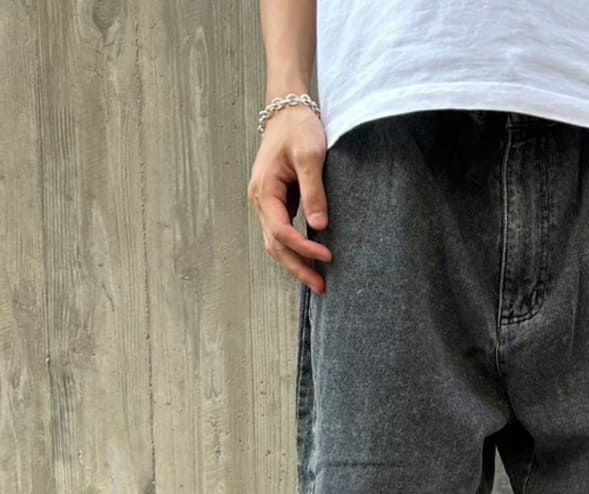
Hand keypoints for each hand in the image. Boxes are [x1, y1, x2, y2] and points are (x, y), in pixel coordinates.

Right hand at [247, 107, 332, 294]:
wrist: (288, 110)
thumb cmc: (298, 129)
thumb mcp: (309, 155)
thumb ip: (314, 190)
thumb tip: (319, 225)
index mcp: (264, 191)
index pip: (281, 231)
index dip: (304, 247)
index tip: (328, 255)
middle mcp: (261, 201)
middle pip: (275, 246)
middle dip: (298, 268)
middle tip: (322, 287)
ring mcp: (267, 204)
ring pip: (276, 244)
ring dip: (296, 264)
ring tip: (318, 281)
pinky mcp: (278, 203)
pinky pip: (283, 234)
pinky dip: (296, 250)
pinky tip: (313, 260)